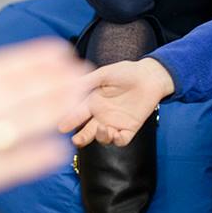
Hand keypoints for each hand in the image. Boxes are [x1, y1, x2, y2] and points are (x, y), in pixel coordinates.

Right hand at [0, 39, 88, 212]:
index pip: (2, 70)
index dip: (34, 59)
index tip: (59, 50)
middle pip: (23, 95)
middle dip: (57, 82)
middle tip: (85, 73)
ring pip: (26, 126)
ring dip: (57, 111)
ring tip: (81, 100)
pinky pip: (15, 168)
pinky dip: (38, 160)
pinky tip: (59, 151)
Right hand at [59, 58, 175, 147]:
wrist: (149, 76)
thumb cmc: (126, 72)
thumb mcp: (103, 74)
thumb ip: (86, 82)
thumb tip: (67, 86)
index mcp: (92, 101)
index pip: (78, 113)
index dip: (70, 120)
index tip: (62, 126)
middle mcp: (101, 115)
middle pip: (87, 131)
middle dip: (81, 137)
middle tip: (76, 140)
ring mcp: (115, 122)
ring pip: (103, 137)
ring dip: (100, 137)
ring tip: (102, 129)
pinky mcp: (130, 128)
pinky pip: (121, 140)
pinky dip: (117, 140)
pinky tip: (115, 133)